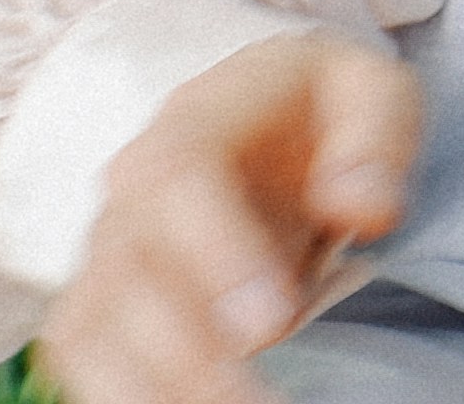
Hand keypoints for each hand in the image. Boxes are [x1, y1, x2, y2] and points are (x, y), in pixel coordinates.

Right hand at [42, 28, 419, 403]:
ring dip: (152, 390)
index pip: (177, 178)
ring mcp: (109, 249)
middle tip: (259, 403)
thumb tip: (363, 207)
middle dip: (187, 350)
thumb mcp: (372, 91)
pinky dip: (126, 396)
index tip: (270, 324)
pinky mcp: (103, 302)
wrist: (269, 118)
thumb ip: (375, 138)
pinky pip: (88, 358)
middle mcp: (132, 190)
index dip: (215, 252)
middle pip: (128, 271)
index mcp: (194, 122)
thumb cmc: (321, 112)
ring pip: (93, 328)